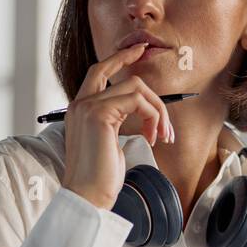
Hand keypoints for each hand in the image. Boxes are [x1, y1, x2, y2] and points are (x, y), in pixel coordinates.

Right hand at [61, 43, 174, 210]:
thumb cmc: (100, 178)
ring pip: (135, 88)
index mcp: (80, 109)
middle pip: (121, 75)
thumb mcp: (110, 143)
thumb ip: (117, 122)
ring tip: (161, 137)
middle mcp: (80, 103)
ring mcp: (87, 106)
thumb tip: (144, 114)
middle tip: (165, 119)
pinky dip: (153, 117)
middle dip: (149, 90)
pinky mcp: (98, 114)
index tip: (140, 49)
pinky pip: (137, 101)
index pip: (99, 71)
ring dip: (157, 111)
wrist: (87, 197)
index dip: (120, 58)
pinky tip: (153, 138)